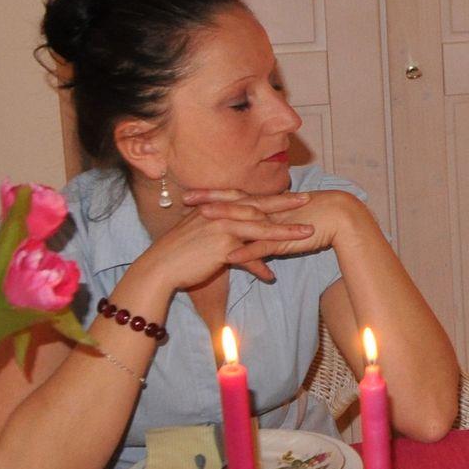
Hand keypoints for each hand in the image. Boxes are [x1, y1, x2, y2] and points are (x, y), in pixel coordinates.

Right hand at [128, 191, 315, 291]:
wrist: (158, 267)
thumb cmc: (179, 252)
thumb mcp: (201, 234)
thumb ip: (222, 231)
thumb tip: (238, 238)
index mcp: (215, 207)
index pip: (249, 197)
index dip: (272, 195)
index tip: (292, 192)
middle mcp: (219, 213)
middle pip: (259, 207)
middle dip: (286, 204)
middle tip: (310, 199)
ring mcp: (221, 229)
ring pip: (260, 228)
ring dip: (286, 232)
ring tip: (308, 234)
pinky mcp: (221, 248)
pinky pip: (247, 257)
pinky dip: (260, 266)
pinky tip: (272, 276)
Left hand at [182, 188, 365, 269]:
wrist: (342, 218)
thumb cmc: (317, 218)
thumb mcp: (287, 221)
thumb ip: (269, 228)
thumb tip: (255, 233)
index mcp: (268, 204)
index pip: (235, 196)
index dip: (212, 195)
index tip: (190, 195)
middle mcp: (269, 210)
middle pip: (234, 204)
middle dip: (209, 202)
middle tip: (185, 200)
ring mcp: (276, 224)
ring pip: (245, 222)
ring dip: (223, 222)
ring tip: (200, 222)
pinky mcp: (286, 239)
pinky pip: (264, 246)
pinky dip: (247, 252)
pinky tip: (230, 257)